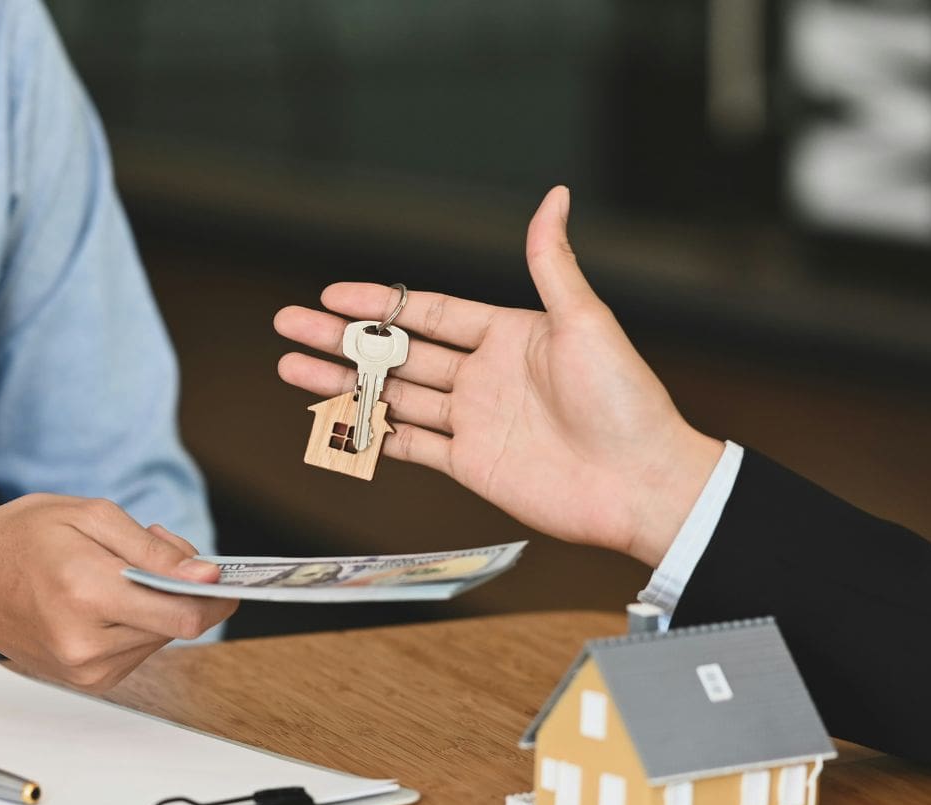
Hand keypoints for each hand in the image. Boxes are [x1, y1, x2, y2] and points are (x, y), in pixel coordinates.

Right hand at [0, 495, 236, 691]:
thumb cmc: (19, 540)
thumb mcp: (89, 516)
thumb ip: (153, 550)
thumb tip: (206, 574)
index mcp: (86, 593)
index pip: (183, 615)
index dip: (215, 595)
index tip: (223, 575)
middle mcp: (86, 643)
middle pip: (176, 626)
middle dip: (180, 586)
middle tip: (152, 548)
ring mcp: (84, 669)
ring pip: (160, 639)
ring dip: (156, 604)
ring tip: (118, 570)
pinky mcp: (86, 681)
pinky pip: (138, 651)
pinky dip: (136, 622)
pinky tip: (107, 597)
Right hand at [273, 186, 722, 566]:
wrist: (641, 482)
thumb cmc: (625, 399)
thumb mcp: (585, 320)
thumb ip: (551, 262)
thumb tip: (555, 196)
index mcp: (508, 335)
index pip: (428, 313)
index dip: (379, 303)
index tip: (332, 295)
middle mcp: (484, 376)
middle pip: (397, 352)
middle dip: (341, 339)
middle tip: (289, 325)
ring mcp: (473, 421)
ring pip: (392, 396)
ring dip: (342, 383)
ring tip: (291, 368)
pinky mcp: (470, 464)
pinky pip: (408, 447)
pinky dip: (369, 435)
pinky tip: (333, 421)